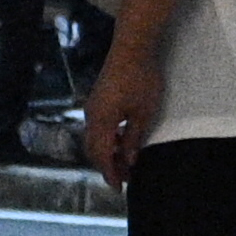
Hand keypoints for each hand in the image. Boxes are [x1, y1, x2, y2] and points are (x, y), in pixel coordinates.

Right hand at [82, 41, 164, 191]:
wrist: (132, 48)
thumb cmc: (142, 79)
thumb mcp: (143, 113)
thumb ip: (133, 139)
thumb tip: (128, 160)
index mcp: (101, 122)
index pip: (101, 156)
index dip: (109, 173)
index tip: (119, 188)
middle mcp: (91, 116)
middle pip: (93, 150)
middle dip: (106, 166)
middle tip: (124, 178)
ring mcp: (91, 107)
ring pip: (93, 139)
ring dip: (106, 153)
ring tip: (124, 162)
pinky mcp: (96, 100)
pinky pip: (96, 128)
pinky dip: (105, 140)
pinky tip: (120, 140)